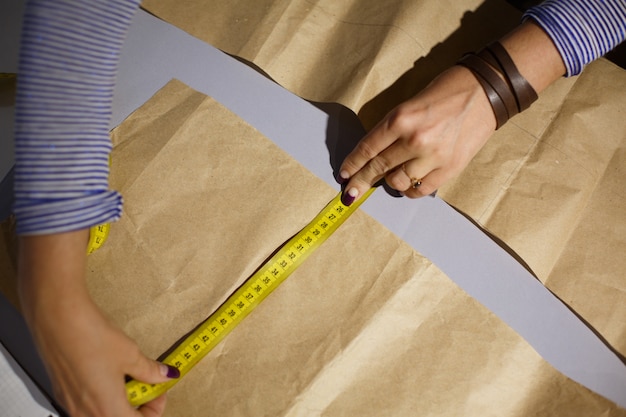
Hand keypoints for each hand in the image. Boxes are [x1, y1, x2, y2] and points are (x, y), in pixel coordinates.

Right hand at [18, 230, 178, 416]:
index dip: (154, 409)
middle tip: (145, 383)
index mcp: (107, 411)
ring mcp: (70, 405)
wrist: (58, 320)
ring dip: (119, 401)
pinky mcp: (61, 392)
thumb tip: (165, 375)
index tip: (159, 390)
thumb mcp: (130, 354)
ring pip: (102, 414)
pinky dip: (102, 395)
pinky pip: (86, 405)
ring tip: (127, 376)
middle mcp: (85, 414)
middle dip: (137, 406)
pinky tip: (106, 372)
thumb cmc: (92, 338)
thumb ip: (149, 371)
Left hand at [337, 20, 565, 205]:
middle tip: (350, 193)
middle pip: (378, 168)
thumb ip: (391, 129)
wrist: (485, 91)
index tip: (344, 174)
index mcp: (400, 119)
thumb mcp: (409, 103)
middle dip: (361, 182)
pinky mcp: (450, 169)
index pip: (368, 148)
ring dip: (389, 182)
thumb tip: (373, 155)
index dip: (353, 164)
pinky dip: (410, 190)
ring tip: (390, 176)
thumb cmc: (445, 91)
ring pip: (397, 182)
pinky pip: (420, 190)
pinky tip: (408, 183)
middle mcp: (414, 140)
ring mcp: (433, 157)